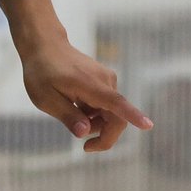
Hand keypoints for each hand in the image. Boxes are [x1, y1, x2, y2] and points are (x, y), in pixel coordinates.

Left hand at [18, 34, 151, 151]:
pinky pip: (106, 105)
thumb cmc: (42, 71)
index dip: (133, 116)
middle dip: (103, 135)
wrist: (44, 45)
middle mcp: (105, 81)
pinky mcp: (104, 81)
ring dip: (95, 123)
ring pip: (111, 113)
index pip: (116, 103)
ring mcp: (107, 79)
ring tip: (71, 112)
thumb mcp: (45, 98)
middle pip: (116, 117)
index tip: (148, 125)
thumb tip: (84, 133)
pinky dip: (93, 113)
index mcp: (91, 85)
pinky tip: (75, 104)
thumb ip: (67, 115)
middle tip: (84, 146)